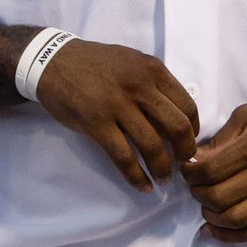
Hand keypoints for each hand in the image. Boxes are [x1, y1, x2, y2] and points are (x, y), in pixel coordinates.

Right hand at [33, 39, 198, 192]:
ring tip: (162, 179)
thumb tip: (177, 117)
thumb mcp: (131, 61)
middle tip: (181, 165)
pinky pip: (124, 156)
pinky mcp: (96, 123)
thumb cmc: (95, 64)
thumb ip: (154, 83)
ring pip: (152, 145)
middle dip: (184, 153)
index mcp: (151, 69)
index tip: (187, 144)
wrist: (53, 61)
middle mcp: (138, 85)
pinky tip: (142, 185)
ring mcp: (116, 104)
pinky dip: (136, 176)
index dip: (194, 131)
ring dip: (162, 169)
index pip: (187, 106)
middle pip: (177, 127)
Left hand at [183, 92, 246, 242]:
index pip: (212, 171)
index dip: (190, 173)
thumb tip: (196, 158)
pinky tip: (214, 229)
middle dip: (197, 194)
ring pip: (237, 219)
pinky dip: (232, 236)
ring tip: (203, 204)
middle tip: (192, 185)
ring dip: (211, 216)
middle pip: (220, 197)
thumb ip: (221, 138)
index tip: (185, 168)